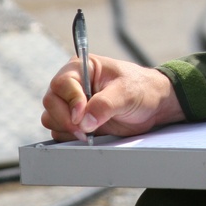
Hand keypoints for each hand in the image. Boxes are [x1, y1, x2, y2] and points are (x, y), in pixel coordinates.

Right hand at [41, 55, 183, 141]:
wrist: (153, 106)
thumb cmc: (142, 89)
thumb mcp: (126, 93)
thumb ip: (104, 105)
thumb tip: (84, 122)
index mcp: (83, 68)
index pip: (62, 83)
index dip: (70, 100)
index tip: (82, 114)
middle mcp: (73, 85)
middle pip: (51, 102)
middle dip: (66, 119)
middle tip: (86, 130)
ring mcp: (72, 105)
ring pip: (51, 118)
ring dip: (68, 129)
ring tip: (91, 131)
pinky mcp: (76, 122)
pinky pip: (60, 132)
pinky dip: (71, 137)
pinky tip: (90, 135)